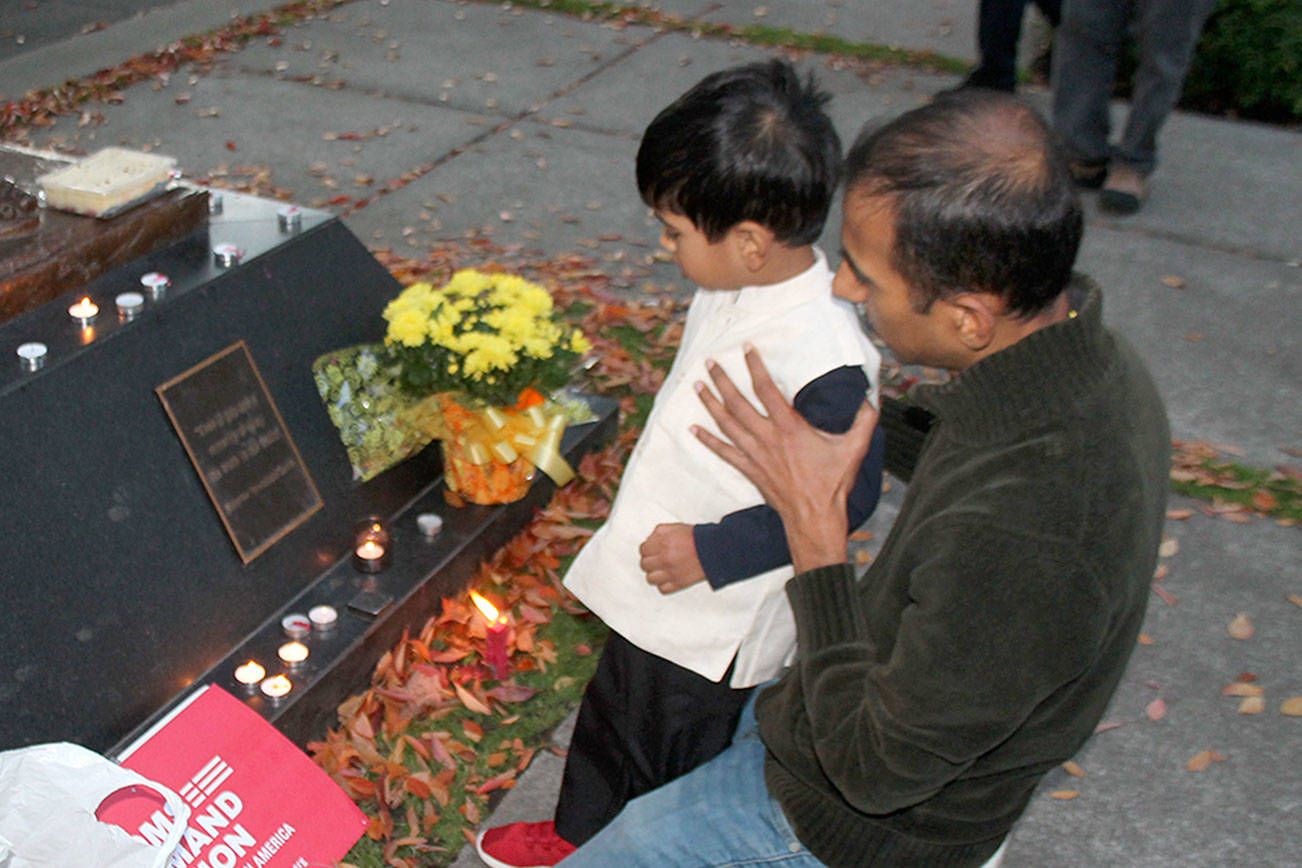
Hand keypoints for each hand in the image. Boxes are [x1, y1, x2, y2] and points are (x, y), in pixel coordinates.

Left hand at [640, 523, 707, 594]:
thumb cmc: (698, 538)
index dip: (647, 549)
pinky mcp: (679, 584)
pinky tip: (668, 578)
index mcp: (663, 543)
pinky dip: (663, 585)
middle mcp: (665, 559)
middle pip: (644, 565)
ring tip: (661, 570)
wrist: (716, 550)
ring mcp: (671, 573)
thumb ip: (659, 532)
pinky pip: (662, 589)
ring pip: (650, 578)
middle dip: (649, 561)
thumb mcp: (676, 527)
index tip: (651, 550)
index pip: (643, 550)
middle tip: (657, 559)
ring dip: (654, 574)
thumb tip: (650, 540)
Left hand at [692, 346, 877, 572]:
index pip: (767, 389)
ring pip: (726, 424)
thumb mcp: (855, 448)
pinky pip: (723, 452)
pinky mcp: (750, 470)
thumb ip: (864, 420)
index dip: (755, 366)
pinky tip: (693, 429)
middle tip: (709, 362)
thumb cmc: (833, 483)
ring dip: (710, 403)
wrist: (814, 517)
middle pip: (738, 403)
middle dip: (722, 380)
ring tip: (697, 385)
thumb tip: (871, 398)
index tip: (746, 348)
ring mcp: (755, 454)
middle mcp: (767, 437)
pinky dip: (707, 440)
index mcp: (790, 427)